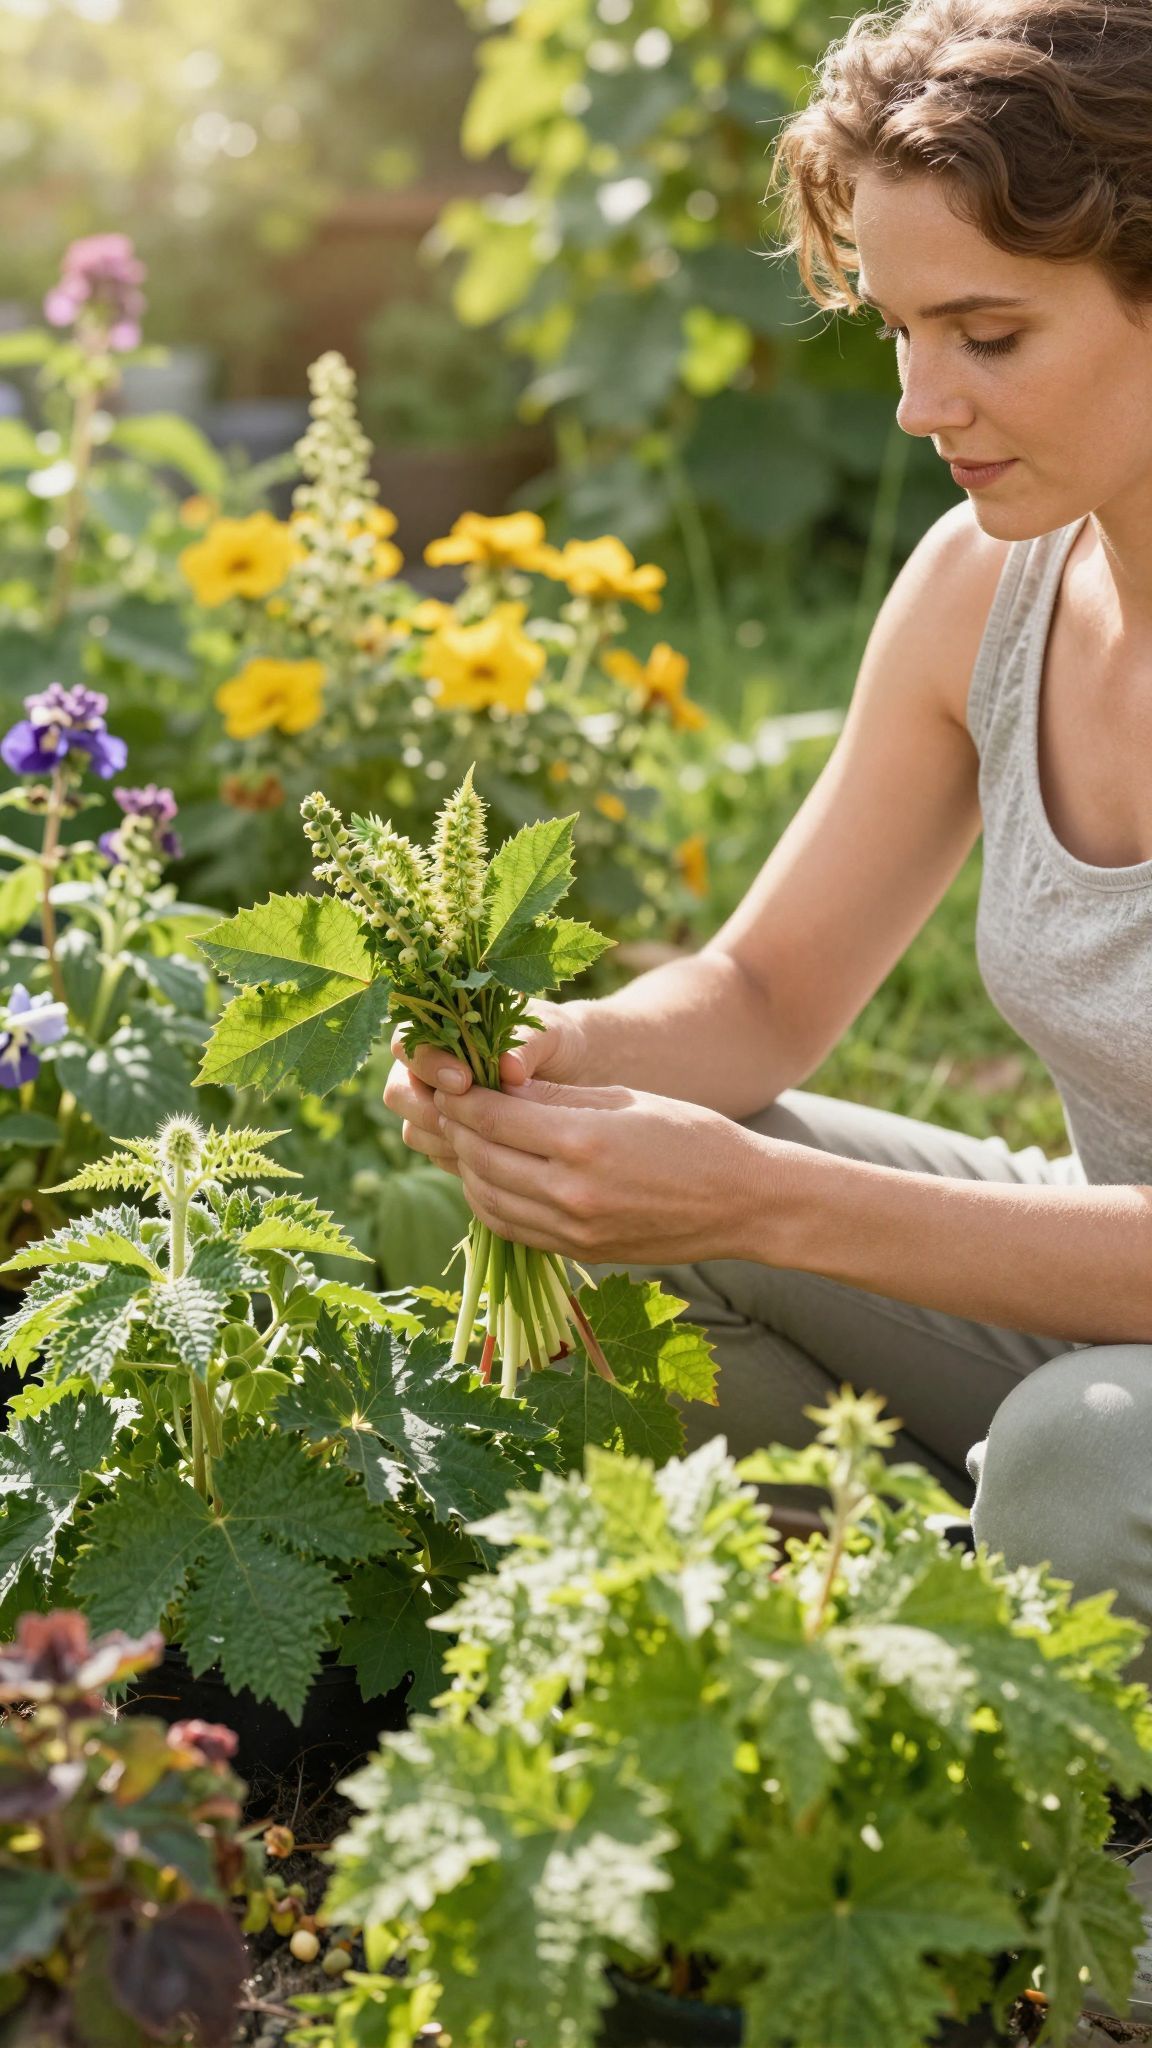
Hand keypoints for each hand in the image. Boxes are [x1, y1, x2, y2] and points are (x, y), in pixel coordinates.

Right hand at [382, 998, 591, 1179]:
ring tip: (487, 1138)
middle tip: (469, 1117)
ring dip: (443, 1137)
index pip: (407, 1044)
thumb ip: (525, 1043)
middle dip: (428, 1108)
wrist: (573, 1071)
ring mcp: (434, 1107)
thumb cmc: (555, 1039)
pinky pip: (437, 1154)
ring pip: (413, 1129)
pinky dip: (459, 1157)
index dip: (428, 1065)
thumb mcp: (548, 1031)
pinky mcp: (449, 1138)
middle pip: (399, 1093)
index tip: (464, 1080)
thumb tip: (508, 1069)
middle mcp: (426, 1070)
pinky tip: (494, 1155)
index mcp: (437, 1030)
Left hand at [433, 1074, 780, 1265]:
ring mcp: (573, 1229)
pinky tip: (489, 1178)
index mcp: (583, 1140)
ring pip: (487, 1199)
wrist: (743, 1201)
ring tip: (463, 1140)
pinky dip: (489, 1202)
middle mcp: (571, 1191)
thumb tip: (495, 1085)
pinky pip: (512, 1228)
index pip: (492, 1117)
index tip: (446, 1080)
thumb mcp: (623, 1099)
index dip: (459, 1098)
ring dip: (466, 1168)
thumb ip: (555, 1097)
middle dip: (455, 1129)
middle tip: (445, 1107)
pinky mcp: (579, 1252)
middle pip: (481, 1158)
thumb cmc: (690, 1135)